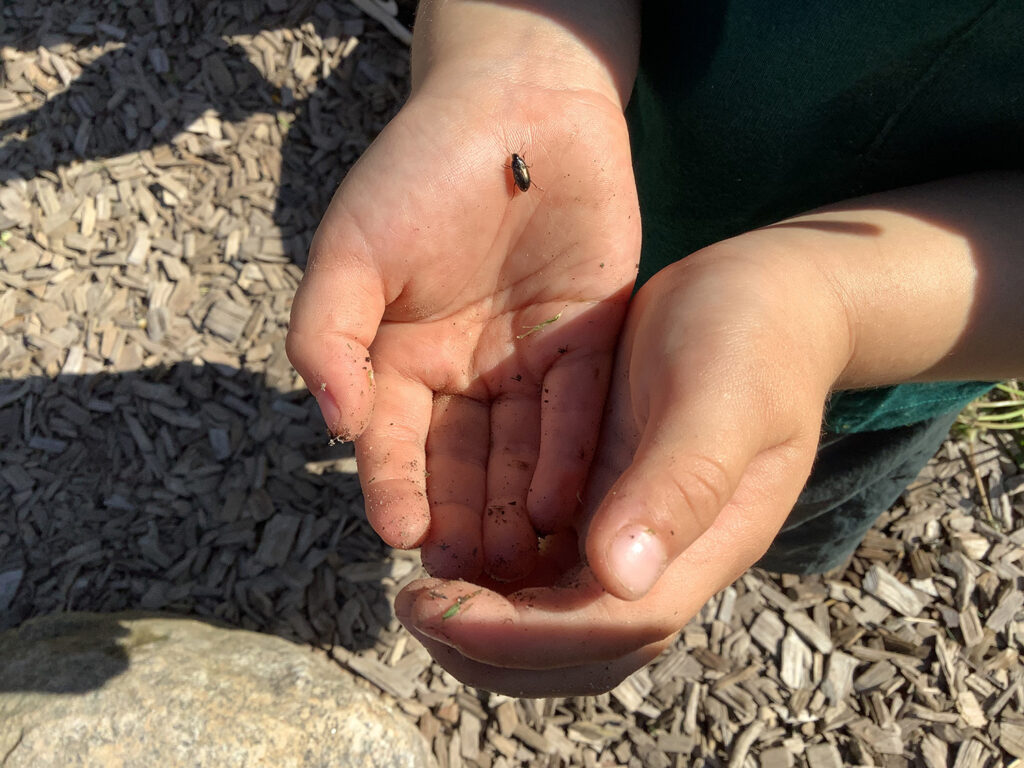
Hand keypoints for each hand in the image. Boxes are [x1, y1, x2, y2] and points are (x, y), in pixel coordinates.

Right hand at [286, 2, 641, 581]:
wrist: (517, 103)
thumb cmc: (419, 171)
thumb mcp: (351, 248)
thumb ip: (327, 335)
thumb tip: (335, 427)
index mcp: (399, 356)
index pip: (391, 439)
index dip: (393, 485)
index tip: (400, 534)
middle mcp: (462, 372)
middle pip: (458, 460)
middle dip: (461, 516)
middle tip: (468, 574)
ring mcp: (525, 361)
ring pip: (518, 450)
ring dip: (515, 505)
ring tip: (517, 560)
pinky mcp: (586, 343)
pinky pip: (576, 410)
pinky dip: (569, 456)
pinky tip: (563, 504)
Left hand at [395, 173, 1023, 694]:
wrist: (761, 305)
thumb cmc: (752, 340)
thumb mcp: (721, 402)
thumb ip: (680, 486)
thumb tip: (618, 577)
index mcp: (698, 549)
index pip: (606, 629)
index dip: (521, 636)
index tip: (443, 612)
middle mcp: (662, 559)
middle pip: (575, 647)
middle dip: (490, 646)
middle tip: (413, 611)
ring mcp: (633, 534)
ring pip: (553, 613)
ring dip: (483, 616)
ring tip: (414, 591)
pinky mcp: (605, 501)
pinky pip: (544, 560)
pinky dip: (492, 570)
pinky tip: (443, 542)